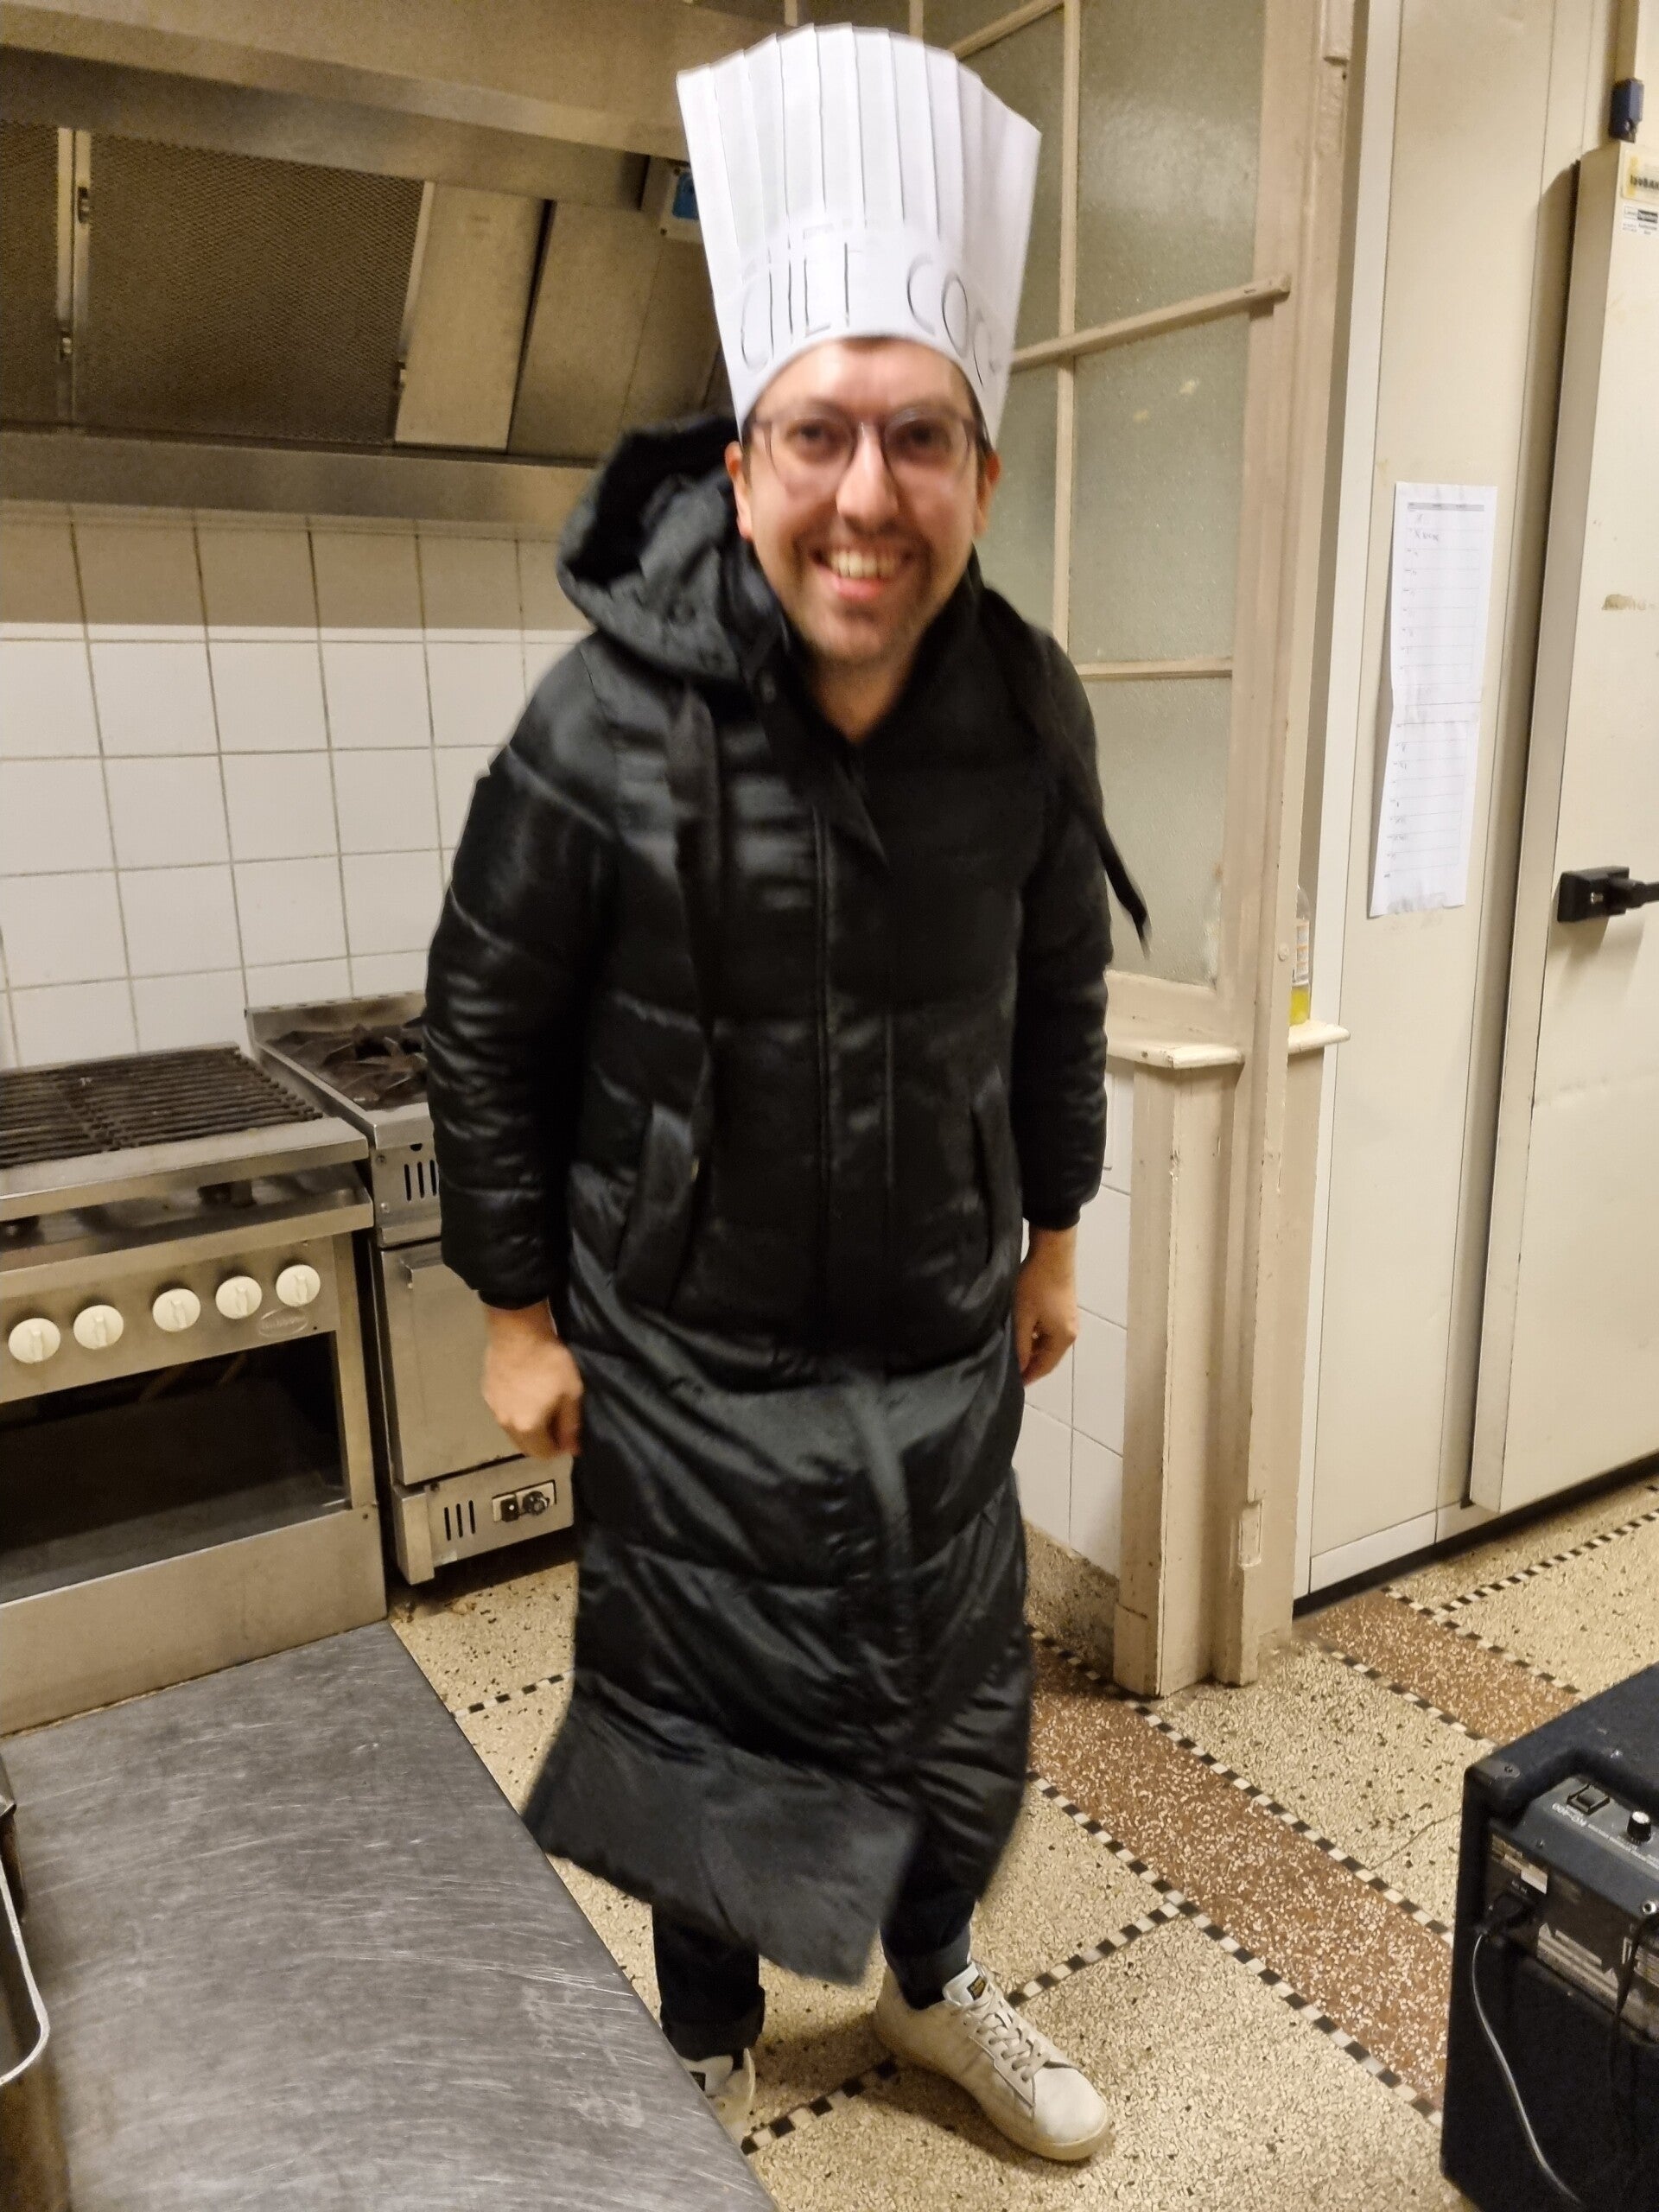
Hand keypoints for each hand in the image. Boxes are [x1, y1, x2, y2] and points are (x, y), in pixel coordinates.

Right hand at [482, 1302, 583, 1459]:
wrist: (517, 1332)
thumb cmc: (550, 1362)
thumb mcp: (571, 1393)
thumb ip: (570, 1425)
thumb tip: (572, 1449)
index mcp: (528, 1428)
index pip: (543, 1454)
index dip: (559, 1448)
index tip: (568, 1432)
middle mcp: (507, 1424)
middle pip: (525, 1446)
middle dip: (542, 1441)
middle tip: (556, 1421)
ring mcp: (494, 1409)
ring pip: (512, 1430)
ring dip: (527, 1427)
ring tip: (540, 1407)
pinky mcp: (487, 1393)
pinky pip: (503, 1412)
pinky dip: (515, 1411)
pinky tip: (524, 1393)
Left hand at [1014, 1226, 1078, 1383]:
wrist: (1053, 1252)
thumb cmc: (1035, 1286)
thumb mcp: (1023, 1317)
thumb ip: (1021, 1345)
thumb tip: (1020, 1367)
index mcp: (1063, 1339)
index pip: (1044, 1367)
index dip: (1028, 1376)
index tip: (1012, 1384)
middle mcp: (1072, 1333)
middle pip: (1049, 1357)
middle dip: (1031, 1364)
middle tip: (1009, 1369)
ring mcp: (1071, 1321)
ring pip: (1049, 1344)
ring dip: (1034, 1350)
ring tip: (1014, 1352)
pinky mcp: (1067, 1310)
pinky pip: (1051, 1332)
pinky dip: (1038, 1337)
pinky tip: (1025, 1333)